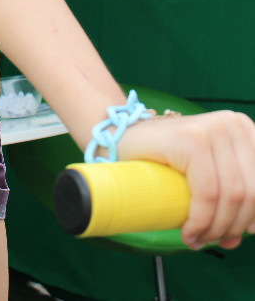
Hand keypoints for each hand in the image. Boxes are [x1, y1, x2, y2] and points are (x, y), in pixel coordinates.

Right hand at [118, 110, 254, 248]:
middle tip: (211, 241)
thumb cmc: (165, 160)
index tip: (239, 234)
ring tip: (197, 239)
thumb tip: (253, 230)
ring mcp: (211, 128)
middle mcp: (231, 123)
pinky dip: (200, 221)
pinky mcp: (192, 139)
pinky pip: (207, 193)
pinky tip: (189, 232)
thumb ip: (234, 187)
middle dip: (233, 226)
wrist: (122, 140)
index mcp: (242, 128)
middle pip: (250, 192)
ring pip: (231, 196)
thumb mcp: (209, 169)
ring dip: (214, 229)